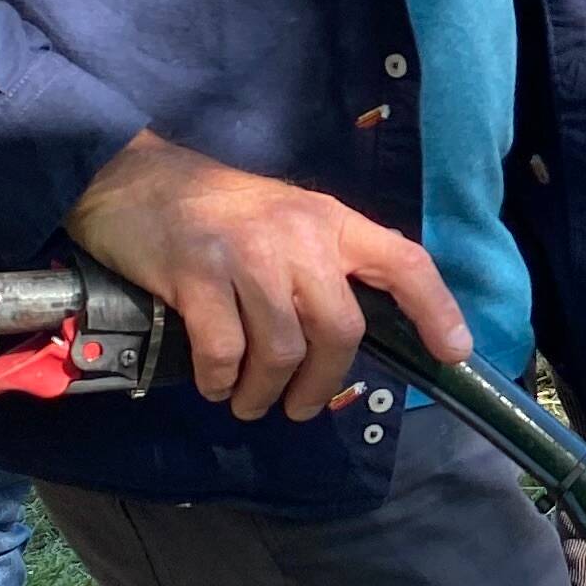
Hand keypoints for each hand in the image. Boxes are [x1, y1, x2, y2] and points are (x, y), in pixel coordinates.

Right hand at [64, 131, 467, 421]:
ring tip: (249, 401)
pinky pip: (225, 352)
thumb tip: (344, 340)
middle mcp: (299, 235)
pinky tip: (214, 383)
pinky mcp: (196, 275)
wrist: (132, 178)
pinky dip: (221, 380)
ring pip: (283, 350)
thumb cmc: (218, 209)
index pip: (402, 262)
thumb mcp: (286, 220)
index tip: (452, 353)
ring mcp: (248, 254)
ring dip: (266, 392)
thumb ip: (320, 267)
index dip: (435, 309)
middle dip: (322, 383)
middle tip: (301, 407)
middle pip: (340, 330)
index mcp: (331, 221)